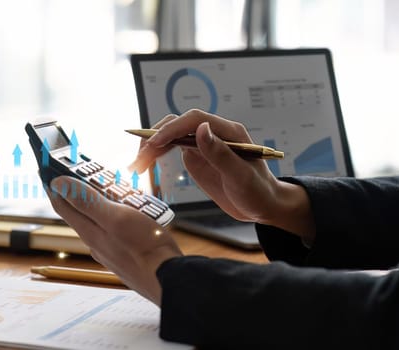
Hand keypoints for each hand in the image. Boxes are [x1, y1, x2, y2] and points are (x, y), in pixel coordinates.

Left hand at [46, 176, 181, 305]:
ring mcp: (110, 251)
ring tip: (114, 189)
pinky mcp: (125, 255)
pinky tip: (132, 214)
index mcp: (90, 232)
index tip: (46, 171)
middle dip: (80, 191)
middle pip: (80, 212)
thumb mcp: (115, 216)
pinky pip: (115, 231)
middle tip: (84, 173)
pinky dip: (118, 217)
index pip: (62, 205)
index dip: (53, 186)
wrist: (168, 280)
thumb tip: (58, 184)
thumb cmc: (145, 248)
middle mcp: (96, 243)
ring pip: (99, 221)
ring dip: (102, 203)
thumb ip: (86, 201)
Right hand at [129, 109, 314, 239]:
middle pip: (177, 125)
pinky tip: (143, 165)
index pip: (194, 120)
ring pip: (170, 136)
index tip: (155, 143)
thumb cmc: (258, 191)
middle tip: (139, 160)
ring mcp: (202, 144)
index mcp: (228, 132)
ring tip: (136, 166)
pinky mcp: (195, 156)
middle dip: (155, 138)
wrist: (262, 205)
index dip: (172, 128)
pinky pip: (170, 149)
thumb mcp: (241, 176)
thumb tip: (200, 129)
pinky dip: (155, 155)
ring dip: (150, 147)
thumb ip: (220, 153)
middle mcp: (213, 133)